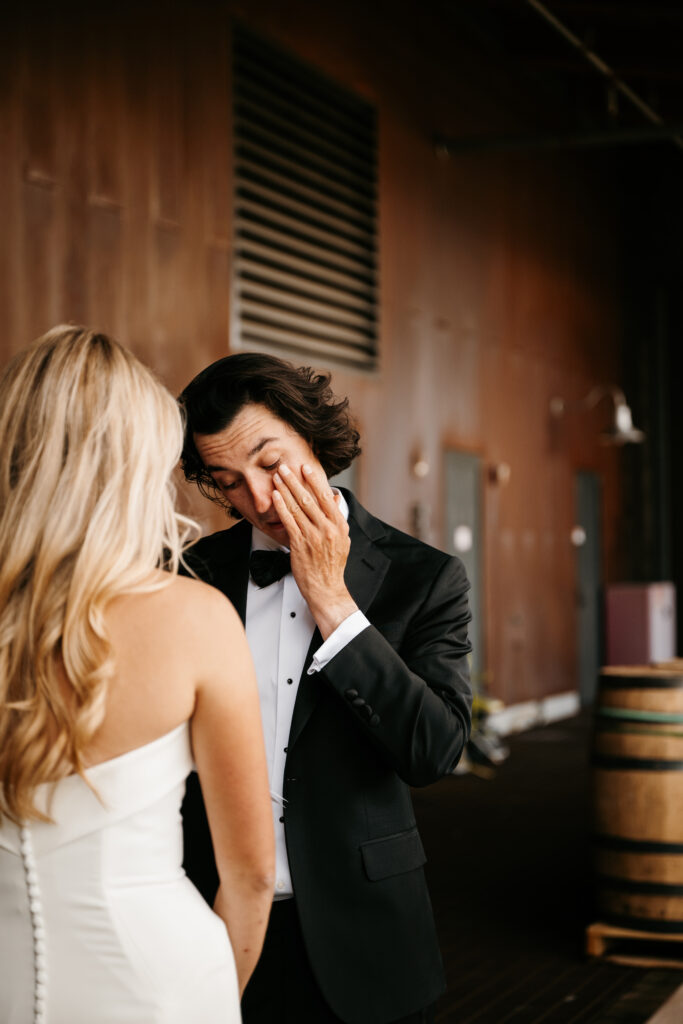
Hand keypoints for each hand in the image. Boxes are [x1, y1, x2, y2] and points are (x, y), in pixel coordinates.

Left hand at [272, 463, 357, 637]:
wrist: (327, 588)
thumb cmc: (332, 566)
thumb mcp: (343, 540)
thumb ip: (337, 519)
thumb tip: (333, 500)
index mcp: (339, 525)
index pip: (326, 497)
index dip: (314, 480)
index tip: (306, 468)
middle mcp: (327, 528)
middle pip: (309, 498)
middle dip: (295, 480)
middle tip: (285, 467)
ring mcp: (313, 536)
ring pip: (297, 507)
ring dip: (285, 489)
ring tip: (277, 477)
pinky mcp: (300, 544)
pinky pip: (289, 521)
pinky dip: (281, 506)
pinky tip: (275, 496)